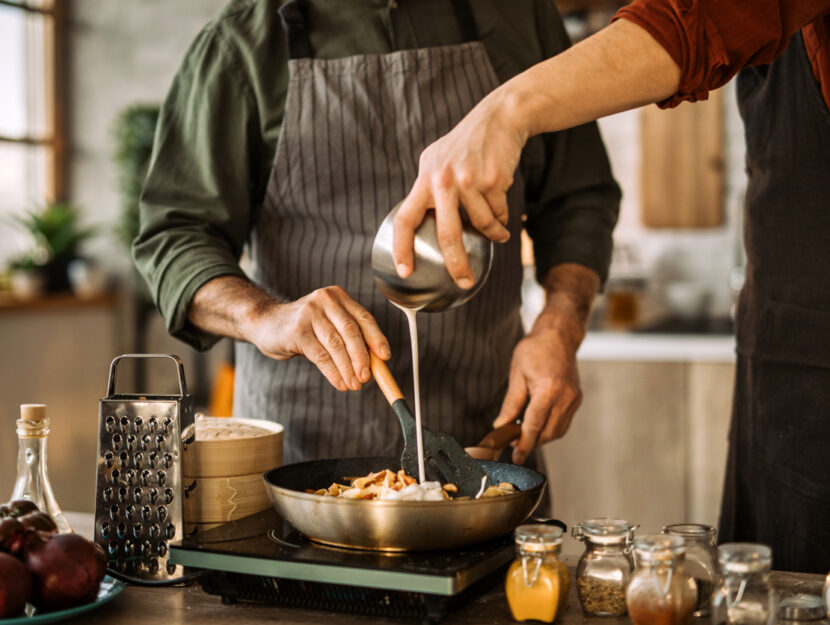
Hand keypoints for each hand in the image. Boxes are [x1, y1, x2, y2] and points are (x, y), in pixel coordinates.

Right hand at [245, 286, 390, 391]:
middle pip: (351, 331)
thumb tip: (374, 365)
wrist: (265, 323)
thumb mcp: (328, 327)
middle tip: (367, 378)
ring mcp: (310, 313)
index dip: (377, 338)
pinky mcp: (297, 330)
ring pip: (336, 345)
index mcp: (338, 296)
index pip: (364, 318)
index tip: (385, 357)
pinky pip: (321, 355)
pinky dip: (333, 372)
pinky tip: (340, 383)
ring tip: (354, 385)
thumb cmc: (303, 328)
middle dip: (362, 357)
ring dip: (348, 369)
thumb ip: (349, 340)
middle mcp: (325, 300)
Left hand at [393, 88, 526, 287]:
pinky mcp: (492, 181)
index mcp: (424, 180)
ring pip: (482, 225)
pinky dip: (503, 220)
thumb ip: (428, 188)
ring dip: (493, 235)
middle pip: (447, 234)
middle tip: (464, 281)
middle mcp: (442, 181)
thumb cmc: (467, 144)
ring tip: (499, 235)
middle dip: (457, 264)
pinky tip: (505, 218)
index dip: (402, 248)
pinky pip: (499, 214)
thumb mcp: (437, 159)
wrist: (499, 118)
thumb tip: (421, 221)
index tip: (404, 271)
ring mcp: (468, 181)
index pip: (405, 219)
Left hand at [493, 327, 582, 464]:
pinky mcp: (577, 399)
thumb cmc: (535, 350)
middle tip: (514, 443)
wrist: (559, 336)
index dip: (524, 444)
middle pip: (547, 433)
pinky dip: (550, 427)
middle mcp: (565, 397)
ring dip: (541, 437)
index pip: (534, 426)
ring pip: (558, 431)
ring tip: (524, 433)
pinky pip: (564, 422)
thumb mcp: (517, 374)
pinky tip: (538, 423)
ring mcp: (574, 399)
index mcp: (548, 389)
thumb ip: (511, 403)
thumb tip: (501, 426)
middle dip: (531, 442)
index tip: (516, 457)